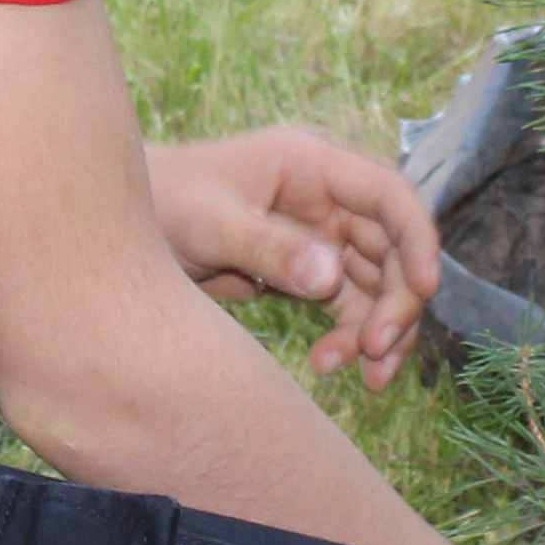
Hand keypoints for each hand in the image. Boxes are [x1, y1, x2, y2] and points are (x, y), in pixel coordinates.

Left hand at [143, 124, 437, 386]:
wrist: (119, 232)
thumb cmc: (162, 204)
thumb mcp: (209, 223)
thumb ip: (267, 248)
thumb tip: (331, 278)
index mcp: (310, 166)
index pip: (388, 195)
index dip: (417, 238)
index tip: (426, 288)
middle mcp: (326, 200)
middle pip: (391, 250)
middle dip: (396, 303)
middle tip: (376, 352)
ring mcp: (320, 237)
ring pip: (376, 286)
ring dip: (377, 331)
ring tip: (364, 378)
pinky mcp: (306, 274)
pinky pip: (347, 309)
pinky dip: (349, 340)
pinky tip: (327, 368)